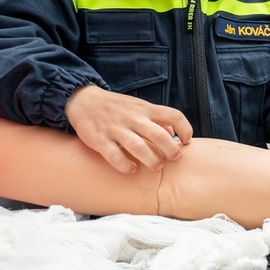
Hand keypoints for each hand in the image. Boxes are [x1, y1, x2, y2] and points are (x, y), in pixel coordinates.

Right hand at [65, 84, 192, 173]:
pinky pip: (115, 156)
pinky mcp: (100, 140)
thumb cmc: (116, 107)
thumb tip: (173, 134)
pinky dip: (125, 165)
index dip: (185, 129)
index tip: (186, 141)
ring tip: (157, 167)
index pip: (174, 115)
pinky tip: (132, 169)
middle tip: (174, 158)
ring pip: (139, 147)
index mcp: (145, 109)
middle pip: (160, 136)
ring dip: (152, 160)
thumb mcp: (139, 107)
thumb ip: (157, 119)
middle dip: (171, 150)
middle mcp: (133, 118)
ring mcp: (116, 129)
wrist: (83, 100)